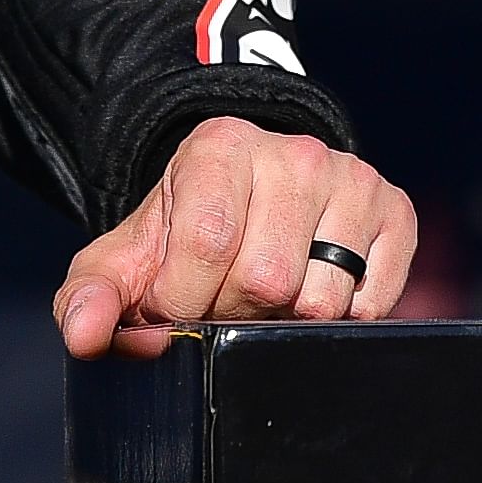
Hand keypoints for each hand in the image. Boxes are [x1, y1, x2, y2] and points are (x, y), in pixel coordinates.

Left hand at [57, 115, 418, 355]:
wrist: (249, 197)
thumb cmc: (182, 235)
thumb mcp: (125, 261)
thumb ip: (88, 297)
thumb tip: (85, 335)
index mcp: (219, 147)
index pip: (209, 243)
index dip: (185, 298)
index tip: (175, 304)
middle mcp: (294, 153)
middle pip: (268, 278)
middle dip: (235, 312)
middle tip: (224, 301)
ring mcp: (351, 178)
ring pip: (322, 299)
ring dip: (287, 322)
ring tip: (267, 297)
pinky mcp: (396, 211)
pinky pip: (372, 302)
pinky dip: (340, 317)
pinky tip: (313, 289)